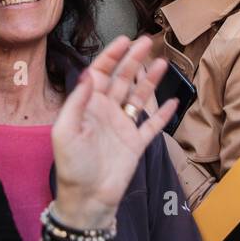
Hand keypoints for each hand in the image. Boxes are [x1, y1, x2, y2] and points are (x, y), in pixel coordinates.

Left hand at [51, 36, 176, 229]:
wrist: (88, 199)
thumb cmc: (72, 166)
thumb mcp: (65, 131)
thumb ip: (77, 102)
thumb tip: (88, 74)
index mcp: (88, 106)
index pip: (100, 73)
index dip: (111, 56)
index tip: (124, 40)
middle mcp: (106, 112)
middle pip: (122, 79)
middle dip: (133, 60)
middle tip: (147, 42)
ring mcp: (123, 127)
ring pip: (139, 97)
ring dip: (150, 80)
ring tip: (162, 63)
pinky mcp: (136, 143)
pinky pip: (152, 125)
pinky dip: (163, 113)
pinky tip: (174, 100)